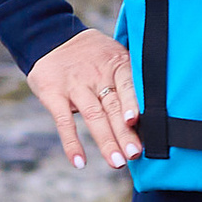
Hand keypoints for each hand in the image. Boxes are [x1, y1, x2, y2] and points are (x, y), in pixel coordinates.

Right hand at [26, 26, 141, 173]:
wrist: (52, 39)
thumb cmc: (92, 56)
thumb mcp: (113, 58)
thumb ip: (129, 83)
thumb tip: (149, 119)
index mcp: (117, 64)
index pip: (127, 84)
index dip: (132, 101)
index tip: (135, 120)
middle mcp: (97, 74)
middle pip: (113, 106)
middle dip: (124, 132)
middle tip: (134, 154)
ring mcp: (75, 85)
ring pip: (93, 115)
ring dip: (106, 140)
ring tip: (117, 162)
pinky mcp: (54, 94)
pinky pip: (64, 121)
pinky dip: (72, 143)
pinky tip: (79, 161)